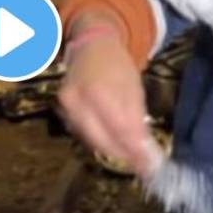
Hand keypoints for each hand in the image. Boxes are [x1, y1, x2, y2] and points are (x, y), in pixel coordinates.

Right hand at [57, 15, 158, 175]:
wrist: (89, 46)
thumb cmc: (116, 64)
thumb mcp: (133, 87)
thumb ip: (137, 119)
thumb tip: (145, 152)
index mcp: (99, 90)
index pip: (119, 129)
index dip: (135, 151)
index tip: (150, 165)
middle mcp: (77, 101)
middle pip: (101, 141)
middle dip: (124, 156)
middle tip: (142, 166)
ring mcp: (66, 108)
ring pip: (91, 141)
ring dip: (113, 151)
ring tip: (132, 157)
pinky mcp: (62, 113)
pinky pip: (83, 134)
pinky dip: (100, 141)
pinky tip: (114, 143)